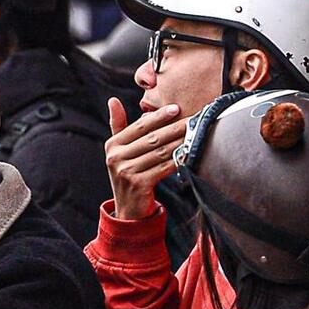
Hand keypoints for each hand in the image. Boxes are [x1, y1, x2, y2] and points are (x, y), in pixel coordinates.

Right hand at [105, 100, 184, 221]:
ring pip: (160, 152)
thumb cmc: (129, 173)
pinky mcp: (138, 184)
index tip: (177, 108)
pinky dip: (178, 159)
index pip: (139, 126)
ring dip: (181, 141)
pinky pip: (164, 167)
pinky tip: (190, 152)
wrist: (128, 209)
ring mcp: (126, 172)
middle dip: (175, 127)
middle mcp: (115, 158)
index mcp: (112, 145)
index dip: (158, 116)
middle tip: (194, 118)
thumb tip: (113, 100)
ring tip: (196, 133)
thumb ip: (118, 125)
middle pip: (152, 138)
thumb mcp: (119, 150)